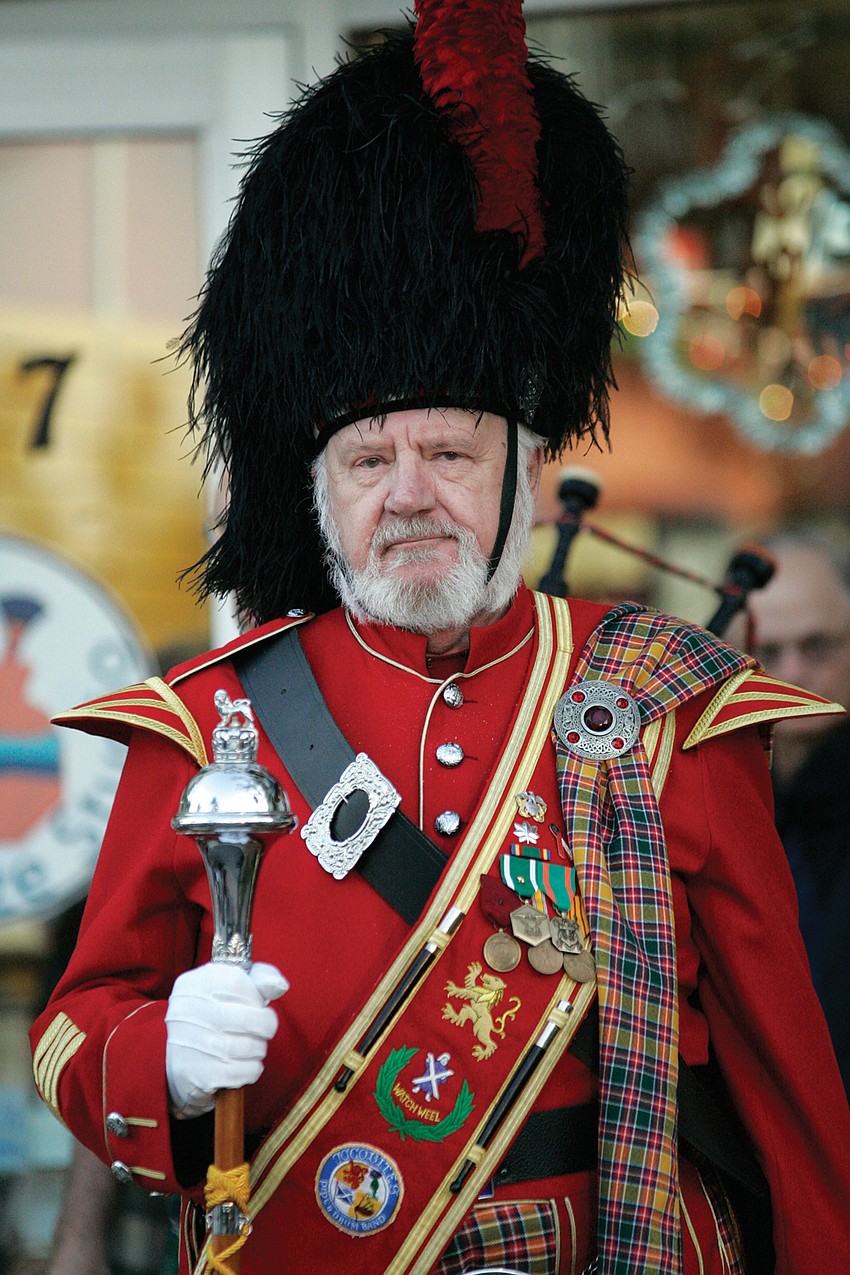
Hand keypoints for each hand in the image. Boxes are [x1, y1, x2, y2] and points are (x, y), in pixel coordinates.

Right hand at [165, 961, 287, 1118]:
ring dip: (259, 1048)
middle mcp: (186, 1010)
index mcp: (195, 983)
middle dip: (265, 1026)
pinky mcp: (196, 1074)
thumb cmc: (211, 1017)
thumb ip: (257, 979)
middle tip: (264, 1029)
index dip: (255, 996)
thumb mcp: (226, 987)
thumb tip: (279, 985)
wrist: (175, 1060)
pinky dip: (251, 1069)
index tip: (256, 1004)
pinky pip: (241, 1072)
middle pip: (247, 1018)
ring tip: (252, 1046)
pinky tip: (244, 1063)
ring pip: (247, 1047)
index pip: (237, 982)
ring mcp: (189, 1043)